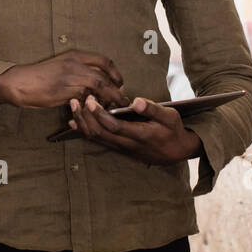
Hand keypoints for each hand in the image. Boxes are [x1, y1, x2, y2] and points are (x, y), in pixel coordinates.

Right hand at [0, 50, 128, 108]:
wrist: (20, 82)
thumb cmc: (38, 76)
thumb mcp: (61, 66)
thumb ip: (78, 71)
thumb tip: (95, 84)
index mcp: (75, 55)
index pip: (104, 61)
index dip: (116, 73)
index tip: (120, 83)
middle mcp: (75, 64)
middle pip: (105, 76)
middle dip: (116, 90)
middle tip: (120, 99)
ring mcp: (71, 77)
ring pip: (99, 88)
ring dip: (108, 99)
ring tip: (112, 108)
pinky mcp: (66, 91)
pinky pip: (86, 99)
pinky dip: (93, 106)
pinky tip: (94, 112)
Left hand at [66, 95, 201, 165]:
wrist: (177, 152)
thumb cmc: (173, 130)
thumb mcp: (170, 116)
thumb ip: (152, 109)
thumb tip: (136, 101)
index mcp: (140, 135)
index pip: (114, 126)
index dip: (99, 115)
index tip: (90, 100)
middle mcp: (127, 144)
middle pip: (99, 133)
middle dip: (85, 117)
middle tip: (77, 100)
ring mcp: (122, 147)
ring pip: (96, 138)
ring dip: (82, 123)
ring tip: (74, 106)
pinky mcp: (119, 148)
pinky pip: (98, 140)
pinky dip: (85, 130)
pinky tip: (76, 121)